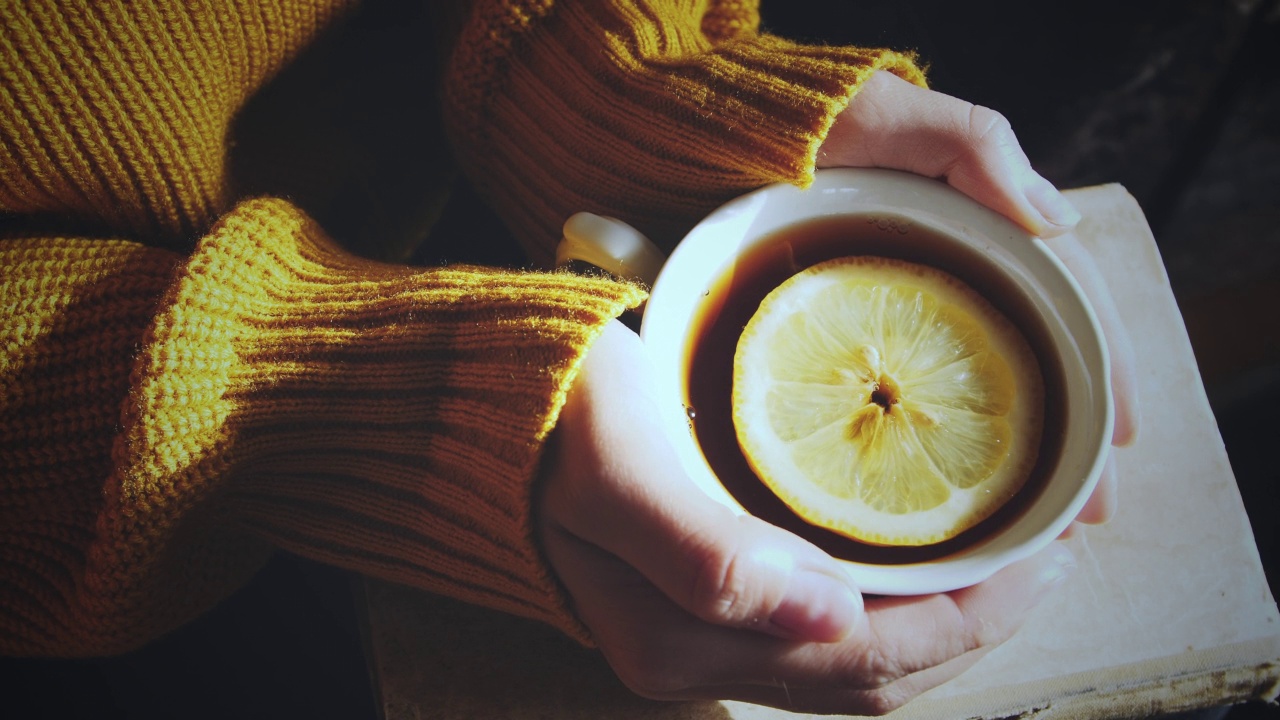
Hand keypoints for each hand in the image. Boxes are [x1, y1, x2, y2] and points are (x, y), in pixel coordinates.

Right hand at [538, 320, 1075, 713]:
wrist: (491, 402)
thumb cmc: (556, 416)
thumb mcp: (622, 469)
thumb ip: (706, 556)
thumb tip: (829, 623)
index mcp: (682, 643)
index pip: (867, 666)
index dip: (971, 624)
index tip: (1042, 555)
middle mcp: (696, 660)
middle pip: (873, 676)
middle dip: (975, 626)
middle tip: (1050, 552)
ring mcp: (700, 637)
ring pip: (854, 664)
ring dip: (940, 623)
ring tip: (1007, 559)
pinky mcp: (706, 603)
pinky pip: (824, 632)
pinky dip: (891, 607)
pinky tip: (920, 559)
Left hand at [820, 70, 1139, 527]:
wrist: (715, 143)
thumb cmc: (808, 124)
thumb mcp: (897, 118)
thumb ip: (975, 147)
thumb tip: (1060, 219)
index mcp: (979, 230)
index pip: (1067, 302)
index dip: (1106, 367)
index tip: (1126, 435)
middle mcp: (948, 278)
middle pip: (1030, 363)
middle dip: (1072, 436)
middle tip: (1091, 510)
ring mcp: (898, 312)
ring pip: (973, 390)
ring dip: (1015, 456)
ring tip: (1042, 522)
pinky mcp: (845, 336)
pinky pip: (900, 399)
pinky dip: (931, 447)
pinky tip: (944, 496)